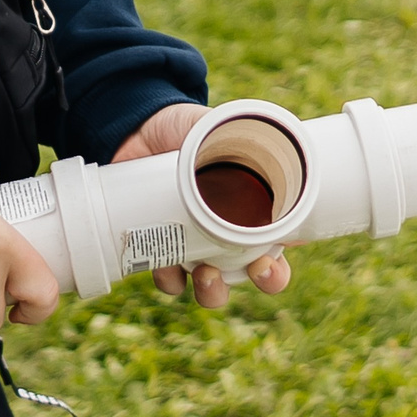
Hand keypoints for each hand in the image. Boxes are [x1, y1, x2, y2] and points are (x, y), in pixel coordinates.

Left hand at [112, 104, 293, 306]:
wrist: (139, 126)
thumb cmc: (187, 127)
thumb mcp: (215, 124)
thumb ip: (238, 130)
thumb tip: (271, 138)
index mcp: (249, 210)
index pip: (275, 251)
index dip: (276, 270)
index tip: (268, 261)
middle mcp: (224, 234)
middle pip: (247, 276)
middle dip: (258, 282)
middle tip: (253, 269)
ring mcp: (192, 243)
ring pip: (209, 286)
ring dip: (212, 291)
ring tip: (205, 274)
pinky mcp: (160, 245)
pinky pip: (167, 276)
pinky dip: (169, 279)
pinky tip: (165, 267)